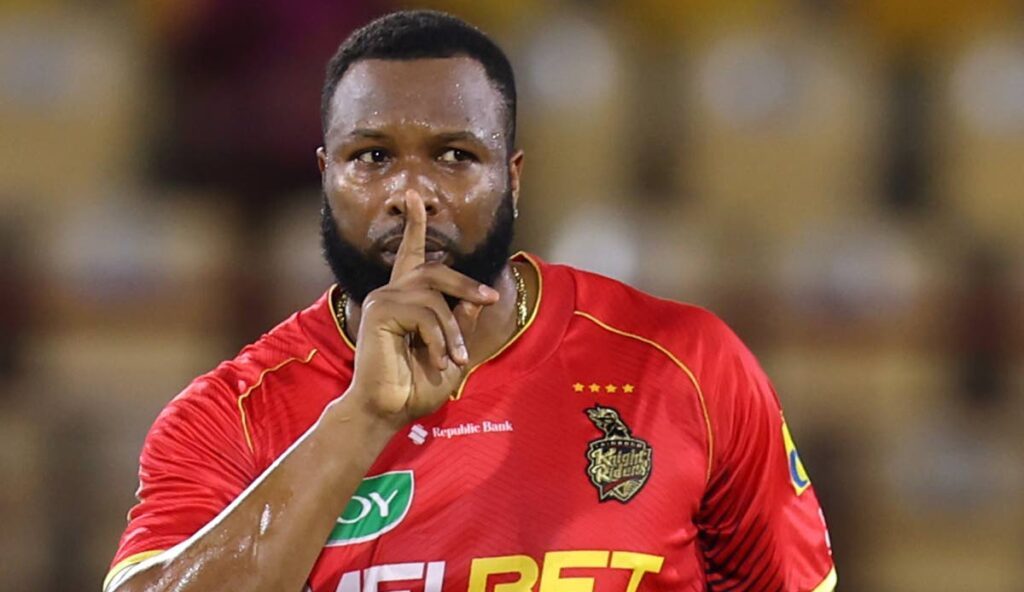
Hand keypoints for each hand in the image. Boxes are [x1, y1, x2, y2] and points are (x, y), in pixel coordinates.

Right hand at [349, 190, 499, 422]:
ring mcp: (383, 300)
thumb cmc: (417, 386)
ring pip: (434, 295)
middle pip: (434, 269)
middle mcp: (390, 293)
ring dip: (453, 329)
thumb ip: (462, 321)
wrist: (389, 411)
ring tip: (455, 358)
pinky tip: (438, 358)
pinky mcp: (380, 311)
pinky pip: (426, 312)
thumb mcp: (453, 351)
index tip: (415, 196)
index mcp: (404, 300)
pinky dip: (441, 337)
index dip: (414, 225)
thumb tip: (476, 296)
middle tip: (489, 296)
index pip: (410, 254)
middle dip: (465, 283)